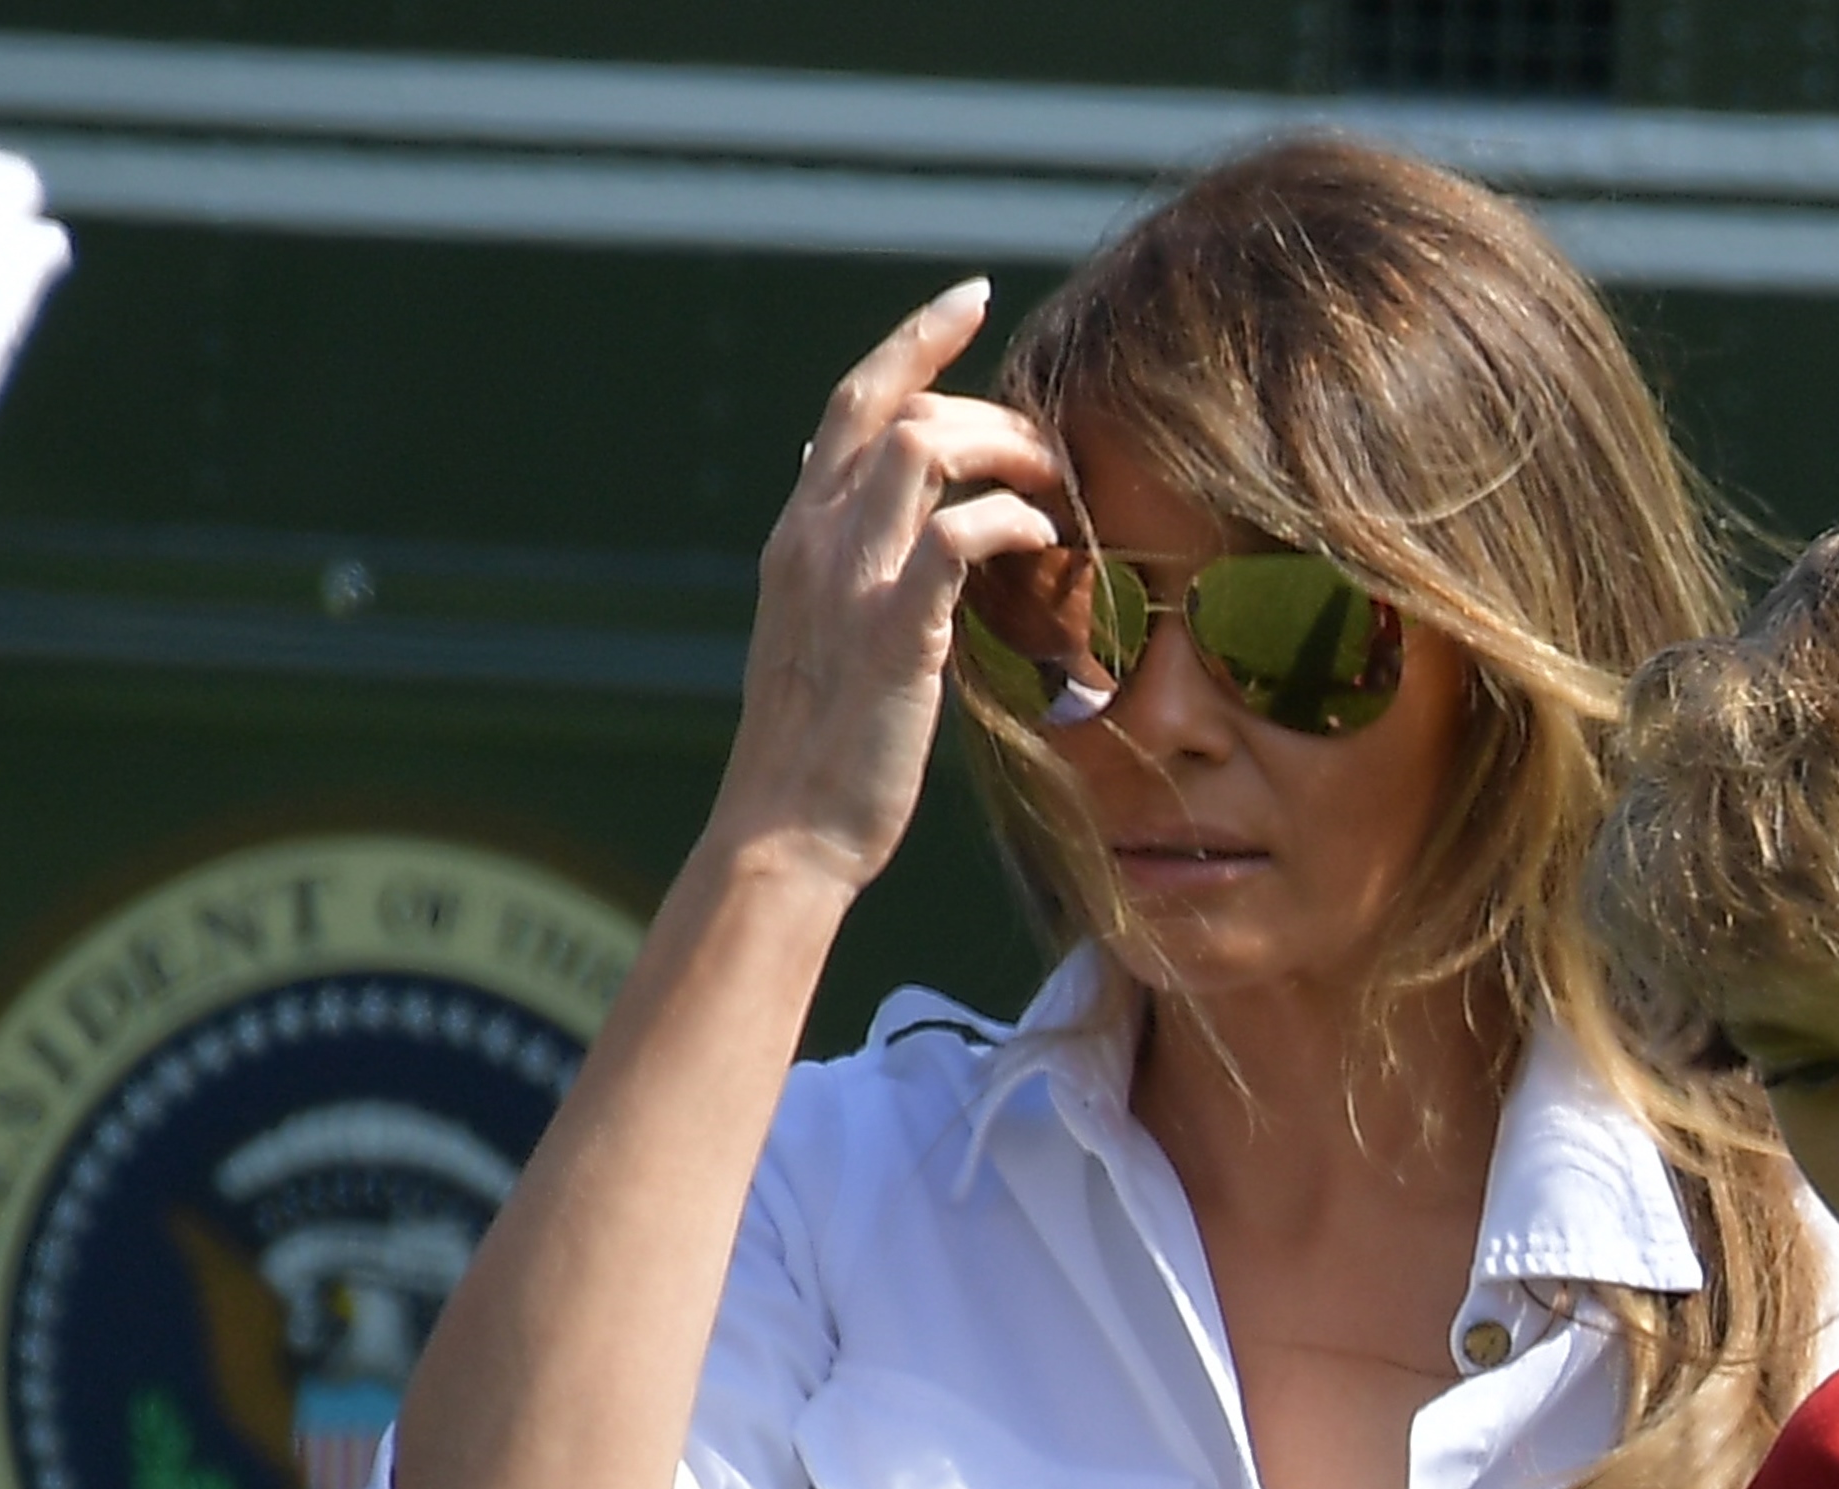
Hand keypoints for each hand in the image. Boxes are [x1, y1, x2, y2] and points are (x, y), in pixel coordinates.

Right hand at [710, 284, 1073, 899]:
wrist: (785, 834)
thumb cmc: (817, 756)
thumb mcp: (819, 640)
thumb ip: (839, 571)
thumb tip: (862, 518)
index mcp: (797, 536)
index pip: (852, 403)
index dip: (912, 341)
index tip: (969, 303)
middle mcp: (813, 540)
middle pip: (894, 408)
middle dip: (980, 397)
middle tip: (1046, 436)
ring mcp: (848, 582)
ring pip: (923, 449)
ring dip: (1003, 449)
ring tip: (1053, 484)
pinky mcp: (892, 633)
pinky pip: (954, 537)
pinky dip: (1007, 520)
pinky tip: (1041, 539)